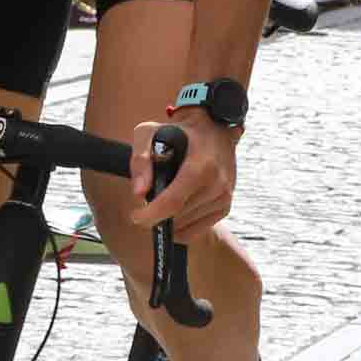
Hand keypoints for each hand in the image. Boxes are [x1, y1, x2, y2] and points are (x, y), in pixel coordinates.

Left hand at [129, 110, 237, 243]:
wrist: (213, 129)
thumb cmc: (178, 132)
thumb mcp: (150, 132)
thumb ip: (140, 159)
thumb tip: (139, 193)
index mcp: (201, 166)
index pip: (173, 202)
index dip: (150, 215)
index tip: (135, 216)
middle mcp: (217, 184)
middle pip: (177, 217)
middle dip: (156, 215)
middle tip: (147, 201)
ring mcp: (223, 198)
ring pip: (185, 226)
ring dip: (168, 220)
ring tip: (164, 199)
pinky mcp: (224, 207)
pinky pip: (196, 231)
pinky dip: (181, 227)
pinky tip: (174, 211)